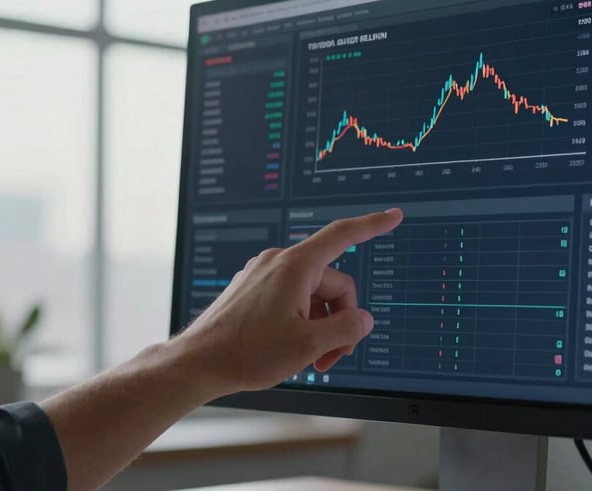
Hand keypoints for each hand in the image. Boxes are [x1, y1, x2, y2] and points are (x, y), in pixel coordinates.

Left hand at [173, 209, 403, 395]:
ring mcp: (263, 275)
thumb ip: (346, 329)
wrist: (198, 363)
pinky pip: (291, 298)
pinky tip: (293, 348)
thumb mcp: (309, 345)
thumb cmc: (247, 352)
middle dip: (340, 320)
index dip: (372, 226)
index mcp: (295, 266)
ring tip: (311, 359)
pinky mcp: (254, 289)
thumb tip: (363, 319)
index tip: (393, 216)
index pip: (342, 236)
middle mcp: (278, 263)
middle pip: (332, 283)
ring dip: (320, 326)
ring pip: (311, 295)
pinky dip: (301, 322)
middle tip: (333, 357)